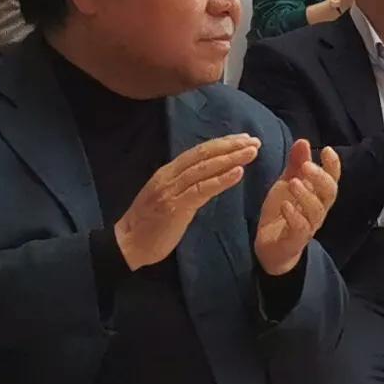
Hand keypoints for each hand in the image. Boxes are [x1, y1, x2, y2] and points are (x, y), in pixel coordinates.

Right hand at [114, 134, 261, 271]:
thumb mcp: (168, 197)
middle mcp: (169, 177)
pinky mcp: (176, 207)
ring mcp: (171, 191)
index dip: (222, 143)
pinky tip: (239, 173)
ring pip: (204, 169)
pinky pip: (202, 190)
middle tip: (254, 140)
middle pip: (203, 154)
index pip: (198, 152)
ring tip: (252, 152)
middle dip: (230, 146)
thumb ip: (184, 184)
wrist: (128, 244)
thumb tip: (208, 176)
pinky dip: (221, 180)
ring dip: (231, 158)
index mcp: (168, 173)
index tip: (243, 138)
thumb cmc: (150, 224)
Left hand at [251, 141, 340, 277]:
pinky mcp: (295, 239)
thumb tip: (303, 140)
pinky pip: (300, 228)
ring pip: (316, 210)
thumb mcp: (286, 184)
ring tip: (293, 183)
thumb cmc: (283, 213)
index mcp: (318, 196)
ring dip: (306, 195)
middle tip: (306, 166)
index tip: (327, 150)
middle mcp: (318, 210)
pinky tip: (284, 205)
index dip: (333, 165)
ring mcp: (309, 226)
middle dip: (320, 178)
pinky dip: (293, 216)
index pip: (332, 178)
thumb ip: (295, 164)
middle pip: (329, 193)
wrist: (271, 248)